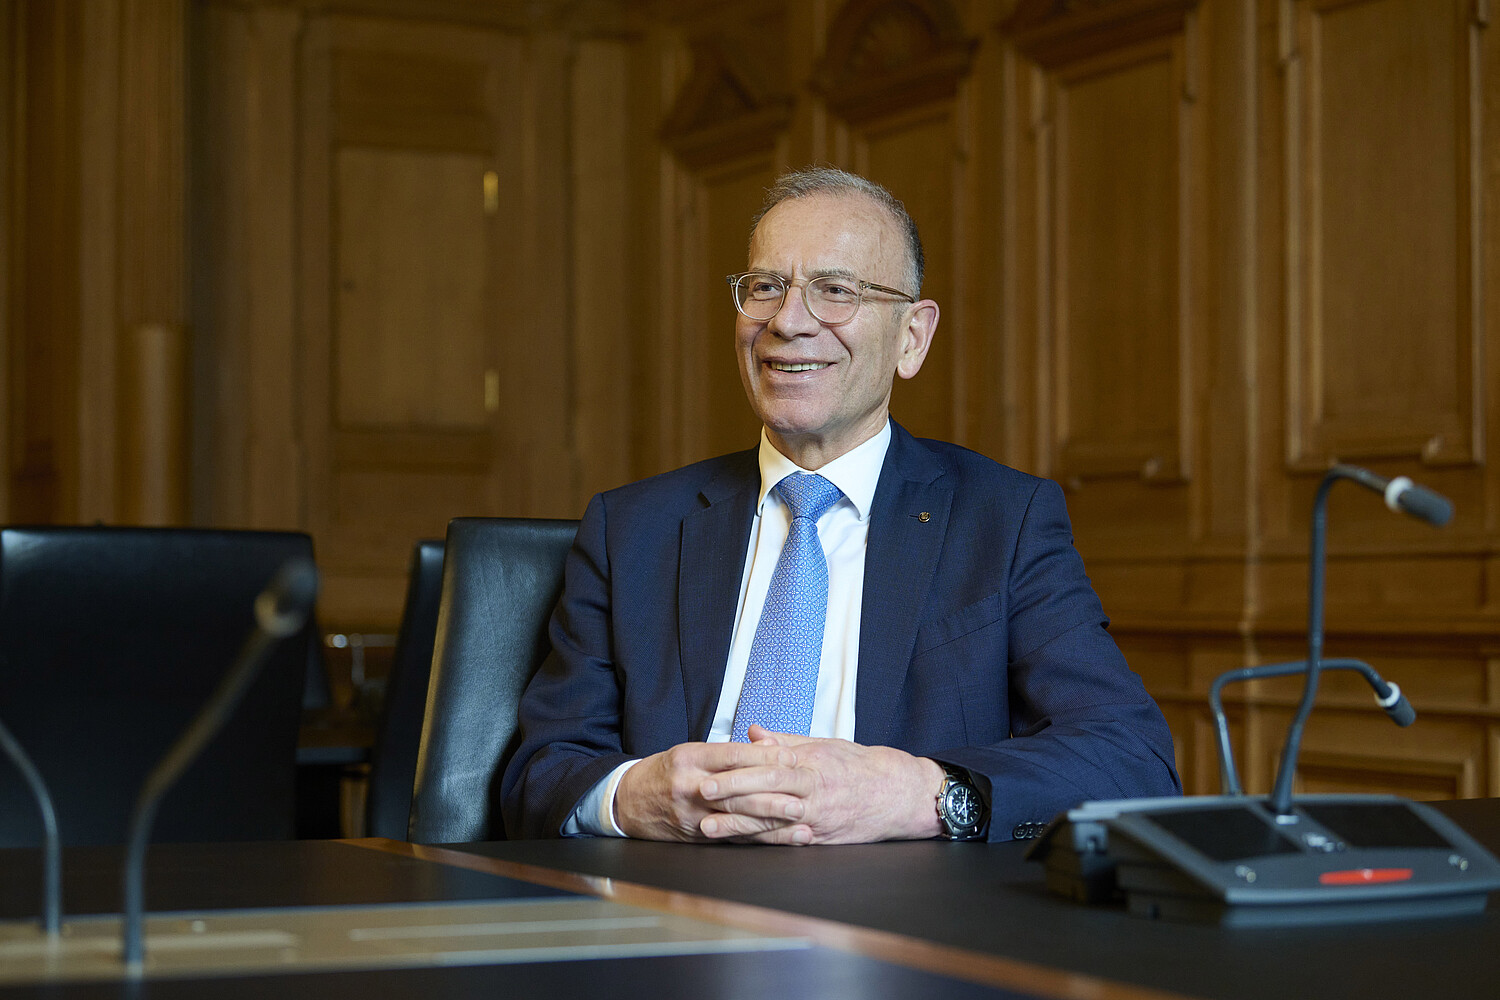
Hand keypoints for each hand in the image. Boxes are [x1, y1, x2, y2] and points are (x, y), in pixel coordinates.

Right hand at [614, 739, 803, 841]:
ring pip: (737, 817)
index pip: (731, 756)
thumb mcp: (691, 752)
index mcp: (689, 758)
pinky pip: (732, 837)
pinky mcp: (695, 836)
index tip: (792, 756)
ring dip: (772, 821)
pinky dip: (760, 838)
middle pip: (737, 790)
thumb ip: (728, 752)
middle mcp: (689, 786)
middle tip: (803, 794)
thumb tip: (769, 746)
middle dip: (773, 794)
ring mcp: (692, 815)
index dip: (763, 757)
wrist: (628, 802)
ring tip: (801, 821)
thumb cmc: (666, 772)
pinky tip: (782, 839)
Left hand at [697, 726, 945, 844]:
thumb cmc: (858, 766)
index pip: (769, 764)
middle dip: (731, 793)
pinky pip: (786, 841)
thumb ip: (784, 742)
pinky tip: (738, 844)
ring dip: (738, 825)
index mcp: (812, 762)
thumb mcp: (824, 745)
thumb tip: (751, 733)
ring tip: (708, 828)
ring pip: (772, 821)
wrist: (899, 794)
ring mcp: (817, 818)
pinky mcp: (821, 839)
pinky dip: (761, 842)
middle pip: (767, 791)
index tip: (709, 769)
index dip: (737, 768)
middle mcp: (814, 790)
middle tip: (700, 794)